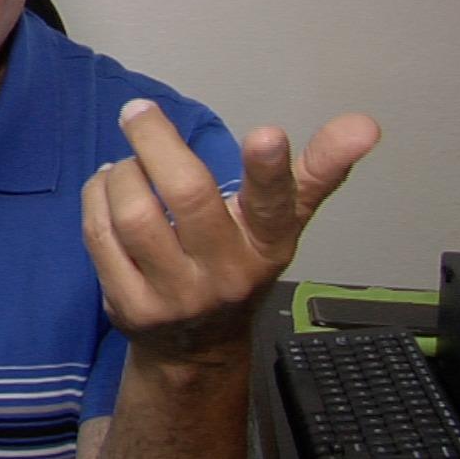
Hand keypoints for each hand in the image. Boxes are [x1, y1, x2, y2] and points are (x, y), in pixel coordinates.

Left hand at [81, 99, 379, 364]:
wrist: (196, 347)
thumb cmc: (236, 262)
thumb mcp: (278, 224)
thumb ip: (315, 171)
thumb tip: (363, 124)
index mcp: (266, 244)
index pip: (273, 205)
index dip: (270, 170)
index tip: (267, 133)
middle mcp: (225, 273)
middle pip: (187, 195)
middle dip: (155, 142)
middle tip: (138, 111)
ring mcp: (175, 295)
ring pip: (134, 214)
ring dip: (120, 173)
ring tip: (124, 163)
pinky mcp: (129, 306)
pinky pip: (100, 235)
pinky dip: (96, 198)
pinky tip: (105, 188)